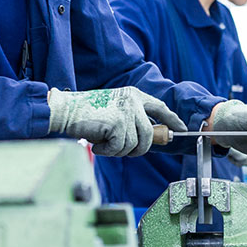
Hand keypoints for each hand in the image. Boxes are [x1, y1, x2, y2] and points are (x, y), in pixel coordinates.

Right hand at [47, 87, 184, 157]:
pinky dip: (108, 151)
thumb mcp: (114, 109)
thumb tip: (149, 139)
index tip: (181, 129)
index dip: (172, 120)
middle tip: (121, 149)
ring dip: (118, 150)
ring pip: (135, 144)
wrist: (65, 110)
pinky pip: (121, 148)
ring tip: (104, 143)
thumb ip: (132, 118)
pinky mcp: (118, 123)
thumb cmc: (86, 113)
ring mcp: (127, 111)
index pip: (160, 107)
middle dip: (139, 148)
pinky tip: (98, 144)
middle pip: (149, 134)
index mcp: (134, 94)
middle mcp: (133, 100)